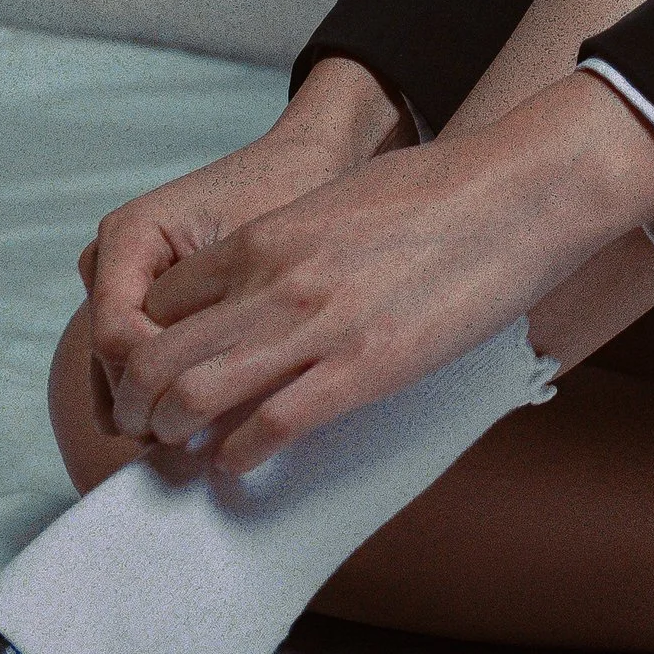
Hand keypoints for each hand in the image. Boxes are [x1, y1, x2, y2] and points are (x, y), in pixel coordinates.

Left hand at [107, 70, 653, 469]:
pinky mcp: (364, 369)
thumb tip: (267, 280)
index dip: (142, 348)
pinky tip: (241, 463)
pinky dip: (239, 456)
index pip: (160, 304)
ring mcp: (316, 327)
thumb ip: (287, 243)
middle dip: (136, 405)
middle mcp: (273, 281)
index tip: (154, 375)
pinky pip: (270, 428)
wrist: (517, 192)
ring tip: (180, 453)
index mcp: (264, 236)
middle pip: (157, 357)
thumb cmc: (440, 190)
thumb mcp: (337, 200)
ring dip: (171, 436)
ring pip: (193, 397)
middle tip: (144, 430)